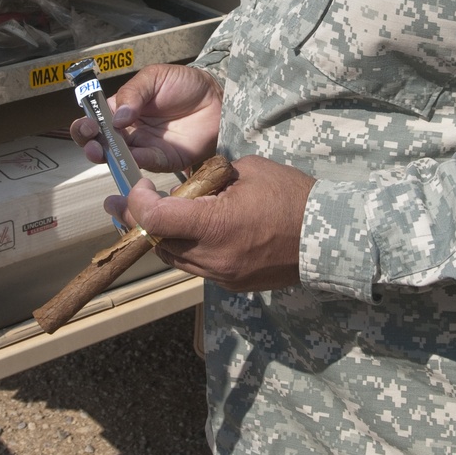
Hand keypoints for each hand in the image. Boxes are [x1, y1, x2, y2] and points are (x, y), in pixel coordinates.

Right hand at [70, 63, 223, 173]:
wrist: (217, 97)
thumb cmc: (185, 83)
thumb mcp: (154, 78)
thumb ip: (133, 93)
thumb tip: (117, 118)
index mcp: (122, 109)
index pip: (96, 119)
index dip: (87, 124)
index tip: (89, 124)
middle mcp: (129, 131)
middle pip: (101, 143)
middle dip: (90, 144)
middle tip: (92, 142)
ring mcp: (145, 146)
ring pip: (119, 157)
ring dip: (108, 157)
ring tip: (102, 151)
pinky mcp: (163, 159)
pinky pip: (146, 163)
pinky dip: (137, 161)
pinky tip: (133, 155)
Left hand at [107, 156, 314, 291]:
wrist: (330, 236)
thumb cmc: (292, 196)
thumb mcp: (248, 171)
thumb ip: (212, 179)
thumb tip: (191, 187)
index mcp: (215, 225)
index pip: (156, 219)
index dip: (138, 203)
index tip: (139, 188)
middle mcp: (213, 256)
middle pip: (157, 243)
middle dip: (139, 222)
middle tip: (125, 203)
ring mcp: (223, 275)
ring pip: (175, 259)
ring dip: (162, 237)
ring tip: (157, 216)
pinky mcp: (233, 284)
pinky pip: (198, 267)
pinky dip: (188, 249)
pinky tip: (193, 231)